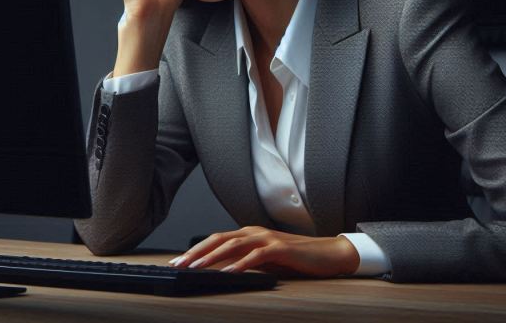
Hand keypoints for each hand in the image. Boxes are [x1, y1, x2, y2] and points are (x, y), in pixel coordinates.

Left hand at [167, 226, 360, 276]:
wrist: (328, 254)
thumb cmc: (296, 258)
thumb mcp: (265, 260)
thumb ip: (245, 262)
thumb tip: (220, 272)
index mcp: (249, 233)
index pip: (216, 239)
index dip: (195, 249)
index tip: (177, 261)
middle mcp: (255, 232)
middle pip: (218, 239)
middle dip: (196, 252)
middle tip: (177, 264)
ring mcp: (267, 238)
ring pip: (233, 246)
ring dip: (212, 257)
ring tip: (196, 268)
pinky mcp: (280, 248)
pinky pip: (255, 256)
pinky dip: (239, 265)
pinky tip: (228, 273)